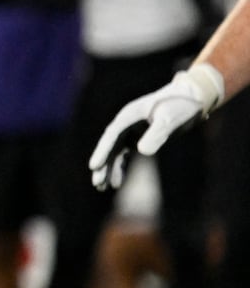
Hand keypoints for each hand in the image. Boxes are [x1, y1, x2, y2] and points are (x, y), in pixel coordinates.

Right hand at [90, 66, 221, 189]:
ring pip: (115, 152)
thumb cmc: (181, 106)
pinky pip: (125, 155)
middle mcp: (126, 123)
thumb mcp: (170, 119)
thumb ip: (157, 134)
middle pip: (109, 146)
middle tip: (97, 184)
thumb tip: (141, 152)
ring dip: (109, 169)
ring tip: (102, 188)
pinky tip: (117, 182)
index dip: (102, 151)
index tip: (94, 166)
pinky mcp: (139, 137)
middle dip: (102, 164)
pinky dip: (120, 167)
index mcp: (128, 116)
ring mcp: (131, 131)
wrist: (192, 99)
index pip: (111, 136)